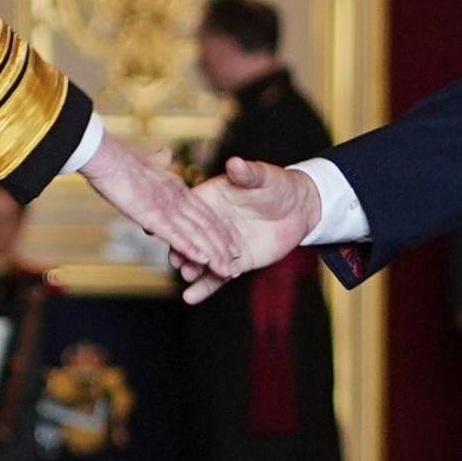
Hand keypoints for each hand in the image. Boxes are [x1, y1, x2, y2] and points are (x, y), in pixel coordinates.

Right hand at [82, 136, 240, 280]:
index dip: (217, 231)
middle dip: (222, 249)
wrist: (103, 155)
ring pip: (197, 233)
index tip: (229, 246)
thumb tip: (164, 154)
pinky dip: (191, 248)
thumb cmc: (117, 161)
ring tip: (228, 271)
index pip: (203, 213)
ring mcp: (167, 207)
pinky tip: (203, 260)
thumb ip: (158, 161)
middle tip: (235, 268)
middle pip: (207, 226)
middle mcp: (177, 198)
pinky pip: (176, 234)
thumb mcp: (145, 161)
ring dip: (213, 255)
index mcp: (176, 188)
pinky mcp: (153, 215)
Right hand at [177, 157, 319, 303]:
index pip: (189, 211)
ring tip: (187, 278)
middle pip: (191, 239)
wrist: (297, 209)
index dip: (177, 220)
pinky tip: (191, 297)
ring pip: (201, 260)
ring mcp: (221, 245)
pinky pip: (217, 276)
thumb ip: (247, 173)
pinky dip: (205, 287)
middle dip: (183, 250)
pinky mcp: (235, 262)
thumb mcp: (262, 177)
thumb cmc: (277, 185)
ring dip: (192, 270)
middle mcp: (210, 224)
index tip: (164, 229)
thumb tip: (235, 163)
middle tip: (178, 260)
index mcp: (210, 200)